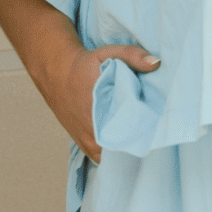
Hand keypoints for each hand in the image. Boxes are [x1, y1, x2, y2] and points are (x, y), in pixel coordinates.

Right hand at [41, 40, 159, 162]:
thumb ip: (132, 56)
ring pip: (112, 156)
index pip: (130, 135)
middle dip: (137, 142)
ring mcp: (86, 140)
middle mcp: (92, 132)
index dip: (145, 133)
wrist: (55, 72)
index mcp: (100, 112)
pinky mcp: (83, 143)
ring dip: (124, 149)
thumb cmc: (83, 64)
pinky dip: (112, 153)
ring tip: (137, 137)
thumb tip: (156, 63)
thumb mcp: (107, 54)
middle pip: (123, 148)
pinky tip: (122, 142)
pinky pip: (101, 157)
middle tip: (149, 132)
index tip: (156, 127)